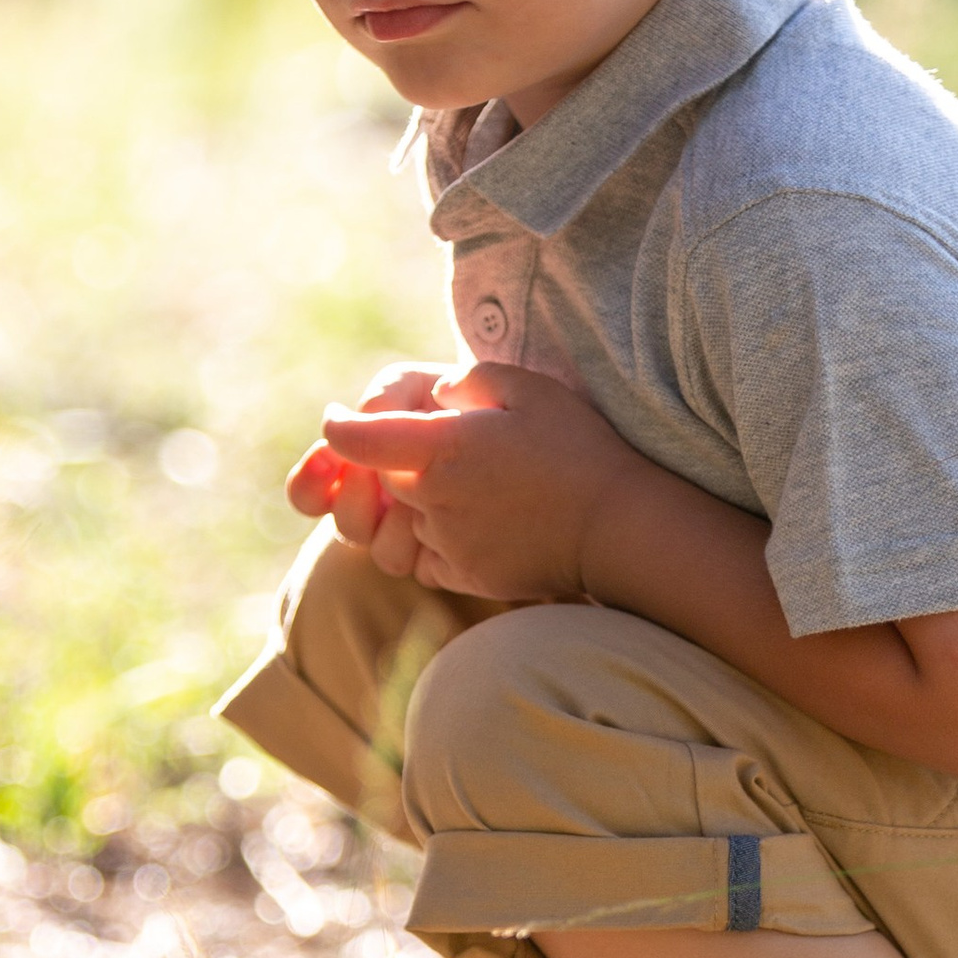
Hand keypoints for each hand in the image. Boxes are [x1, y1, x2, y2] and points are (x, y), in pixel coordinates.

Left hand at [316, 362, 641, 596]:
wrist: (618, 526)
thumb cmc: (577, 449)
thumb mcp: (527, 388)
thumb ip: (467, 381)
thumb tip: (434, 395)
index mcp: (442, 449)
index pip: (357, 439)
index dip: (342, 426)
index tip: (340, 417)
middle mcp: (433, 500)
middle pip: (386, 479)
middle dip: (403, 462)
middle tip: (455, 449)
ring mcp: (447, 544)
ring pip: (408, 519)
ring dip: (426, 502)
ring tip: (480, 487)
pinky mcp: (465, 576)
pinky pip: (428, 557)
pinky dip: (440, 539)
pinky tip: (483, 521)